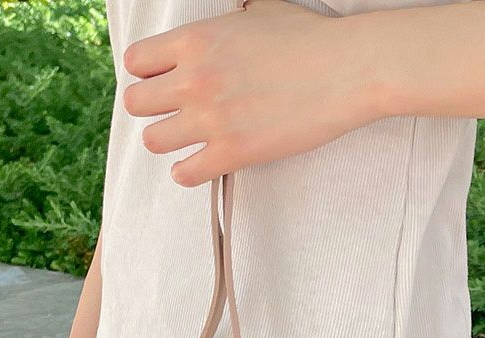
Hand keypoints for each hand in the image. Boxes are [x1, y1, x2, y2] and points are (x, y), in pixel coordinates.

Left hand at [121, 0, 383, 185]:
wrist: (347, 70)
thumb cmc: (310, 38)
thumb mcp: (259, 10)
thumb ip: (228, 21)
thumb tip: (234, 17)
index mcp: (196, 39)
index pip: (136, 62)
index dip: (147, 74)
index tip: (164, 83)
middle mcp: (195, 78)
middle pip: (136, 103)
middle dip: (152, 108)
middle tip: (173, 114)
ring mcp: (212, 118)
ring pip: (153, 140)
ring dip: (167, 141)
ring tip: (185, 141)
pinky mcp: (234, 152)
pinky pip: (185, 173)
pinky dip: (186, 172)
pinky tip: (196, 165)